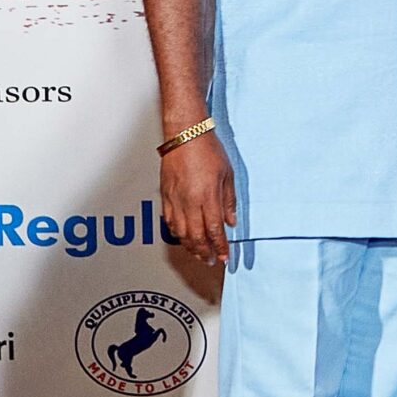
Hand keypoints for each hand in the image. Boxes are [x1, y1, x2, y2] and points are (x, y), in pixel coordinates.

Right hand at [159, 133, 235, 266]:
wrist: (185, 135)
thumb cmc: (208, 151)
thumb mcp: (228, 175)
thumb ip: (229, 201)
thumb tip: (231, 221)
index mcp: (207, 197)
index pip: (214, 230)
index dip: (219, 247)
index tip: (224, 257)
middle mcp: (190, 202)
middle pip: (196, 236)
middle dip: (204, 252)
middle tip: (210, 261)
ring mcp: (175, 200)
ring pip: (181, 232)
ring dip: (190, 246)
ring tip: (198, 253)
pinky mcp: (165, 196)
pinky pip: (169, 221)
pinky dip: (176, 233)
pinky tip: (182, 237)